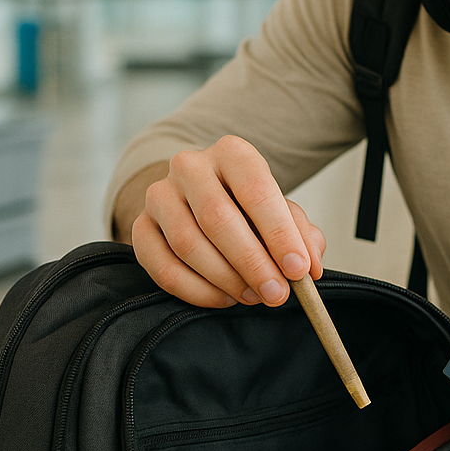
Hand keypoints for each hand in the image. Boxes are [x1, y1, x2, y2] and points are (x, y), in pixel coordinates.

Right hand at [131, 135, 326, 308]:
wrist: (200, 199)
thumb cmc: (247, 207)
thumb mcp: (280, 211)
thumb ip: (300, 234)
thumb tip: (308, 265)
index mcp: (232, 153)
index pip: (256, 190)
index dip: (279, 234)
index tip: (298, 269)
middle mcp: (190, 166)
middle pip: (218, 218)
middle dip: (253, 263)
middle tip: (277, 293)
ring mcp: (160, 195)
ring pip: (188, 244)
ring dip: (226, 278)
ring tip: (253, 295)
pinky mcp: (140, 227)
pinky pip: (162, 266)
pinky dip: (196, 290)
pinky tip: (223, 297)